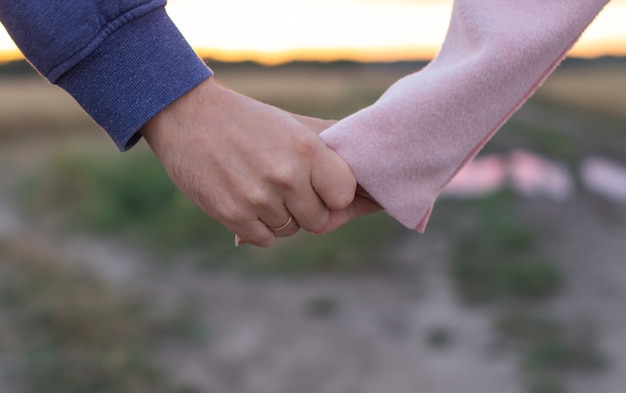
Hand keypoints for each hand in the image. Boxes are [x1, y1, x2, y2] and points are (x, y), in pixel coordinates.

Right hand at [140, 78, 356, 246]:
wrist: (187, 116)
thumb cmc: (248, 121)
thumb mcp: (292, 123)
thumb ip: (330, 140)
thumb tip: (368, 155)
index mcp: (307, 149)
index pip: (343, 195)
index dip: (331, 193)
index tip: (317, 184)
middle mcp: (286, 175)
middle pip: (318, 219)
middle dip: (306, 208)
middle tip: (284, 187)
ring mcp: (258, 197)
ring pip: (290, 231)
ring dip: (280, 217)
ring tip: (261, 188)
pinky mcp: (232, 215)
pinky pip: (265, 240)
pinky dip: (258, 227)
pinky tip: (246, 201)